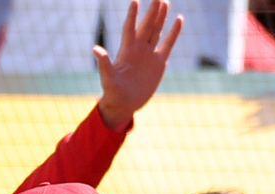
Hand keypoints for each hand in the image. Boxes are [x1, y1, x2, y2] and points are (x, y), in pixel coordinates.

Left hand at [95, 0, 183, 131]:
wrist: (125, 103)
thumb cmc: (113, 92)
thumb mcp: (108, 78)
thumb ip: (104, 63)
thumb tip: (95, 49)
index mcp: (126, 51)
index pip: (130, 29)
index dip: (132, 16)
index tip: (136, 1)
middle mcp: (138, 49)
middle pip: (146, 26)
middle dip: (152, 12)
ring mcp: (149, 54)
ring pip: (156, 31)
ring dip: (161, 17)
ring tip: (165, 1)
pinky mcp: (159, 62)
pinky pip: (168, 44)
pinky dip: (174, 33)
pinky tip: (179, 20)